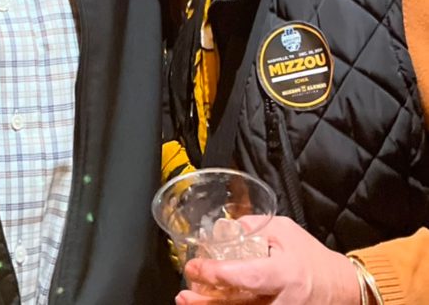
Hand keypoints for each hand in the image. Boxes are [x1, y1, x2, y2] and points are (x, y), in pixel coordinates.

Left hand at [175, 217, 359, 304]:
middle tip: (184, 294)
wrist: (340, 288)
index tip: (195, 267)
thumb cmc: (310, 256)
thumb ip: (252, 228)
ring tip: (188, 303)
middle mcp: (284, 301)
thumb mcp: (285, 231)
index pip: (248, 277)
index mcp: (286, 274)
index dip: (219, 274)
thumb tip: (220, 230)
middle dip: (208, 303)